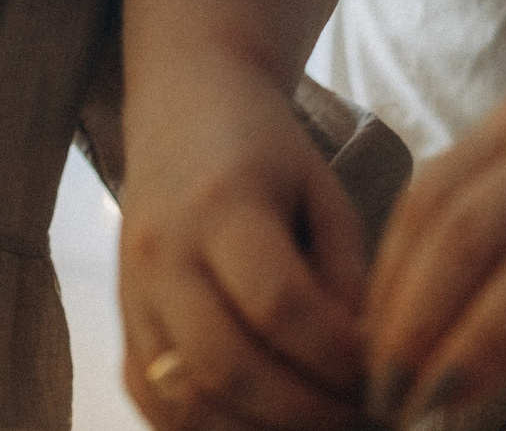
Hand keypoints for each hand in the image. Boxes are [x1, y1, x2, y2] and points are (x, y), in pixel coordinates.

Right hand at [119, 59, 375, 430]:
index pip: (279, 306)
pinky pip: (154, 403)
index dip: (338, 356)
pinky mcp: (122, 323)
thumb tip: (365, 367)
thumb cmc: (264, 147)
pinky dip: (207, 428)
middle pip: (228, 366)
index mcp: (221, 204)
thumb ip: (343, 277)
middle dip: (306, 411)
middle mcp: (163, 253)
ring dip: (260, 428)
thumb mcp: (321, 191)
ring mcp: (133, 293)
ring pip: (188, 398)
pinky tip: (259, 420)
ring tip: (318, 421)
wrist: (180, 108)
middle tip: (361, 414)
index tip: (382, 369)